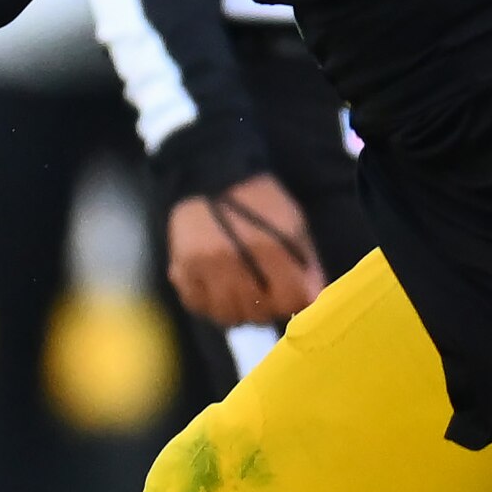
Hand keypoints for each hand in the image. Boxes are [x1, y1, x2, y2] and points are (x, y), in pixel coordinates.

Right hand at [165, 176, 326, 326]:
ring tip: (242, 296)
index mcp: (267, 247)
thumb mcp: (293, 224)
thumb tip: (312, 299)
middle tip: (267, 295)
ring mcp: (202, 267)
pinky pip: (195, 304)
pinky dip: (208, 304)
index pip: (289, 300)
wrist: (212, 177)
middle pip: (257, 313)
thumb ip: (305, 263)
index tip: (293, 295)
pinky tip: (217, 292)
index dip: (295, 301)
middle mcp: (231, 262)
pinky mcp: (179, 267)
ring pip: (226, 315)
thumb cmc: (260, 200)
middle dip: (267, 308)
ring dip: (238, 310)